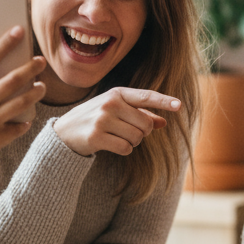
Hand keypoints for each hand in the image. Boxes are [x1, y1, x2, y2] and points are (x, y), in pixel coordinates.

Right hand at [0, 27, 46, 224]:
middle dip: (30, 67)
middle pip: (11, 80)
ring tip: (41, 86)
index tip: (19, 32)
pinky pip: (18, 127)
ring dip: (35, 92)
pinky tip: (29, 115)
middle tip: (41, 60)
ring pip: (20, 102)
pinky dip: (25, 121)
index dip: (5, 43)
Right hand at [53, 87, 181, 156]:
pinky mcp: (97, 136)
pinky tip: (111, 145)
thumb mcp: (116, 110)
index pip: (146, 96)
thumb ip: (140, 115)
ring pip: (137, 138)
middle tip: (126, 131)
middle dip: (142, 132)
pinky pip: (126, 148)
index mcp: (117, 93)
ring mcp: (103, 119)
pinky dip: (124, 150)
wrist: (65, 131)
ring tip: (116, 136)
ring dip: (132, 142)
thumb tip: (164, 122)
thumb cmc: (95, 118)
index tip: (179, 106)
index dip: (164, 101)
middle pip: (146, 125)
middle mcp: (111, 104)